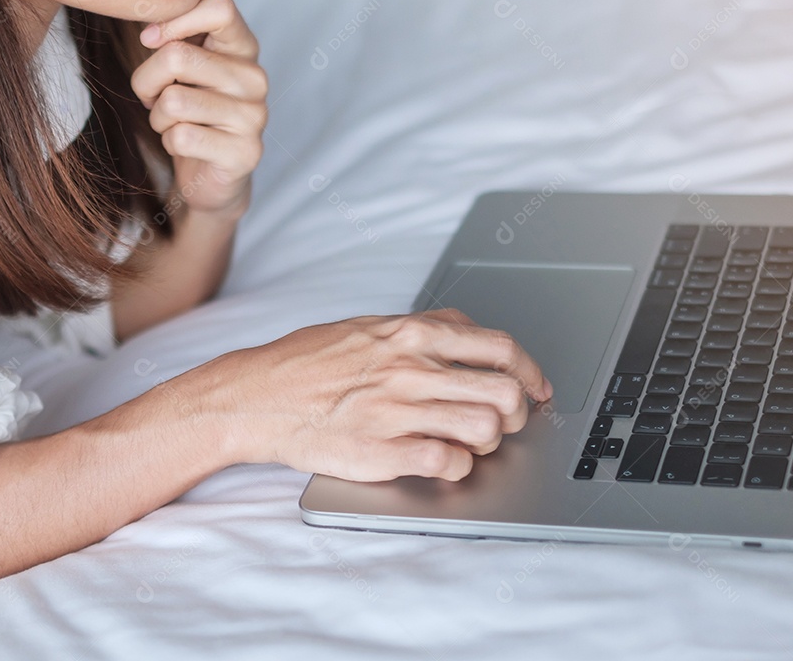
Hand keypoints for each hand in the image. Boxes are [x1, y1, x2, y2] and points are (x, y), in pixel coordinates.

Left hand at [131, 0, 267, 219]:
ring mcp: (254, 117)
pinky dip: (170, 143)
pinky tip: (186, 146)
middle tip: (153, 97)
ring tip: (173, 123)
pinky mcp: (245, 153)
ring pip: (174, 101)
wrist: (211, 175)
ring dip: (159, 117)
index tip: (151, 40)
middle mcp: (256, 79)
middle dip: (146, 80)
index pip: (219, 7)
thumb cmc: (191, 112)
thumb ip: (176, 36)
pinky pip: (181, 137)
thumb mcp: (183, 67)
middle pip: (178, 56)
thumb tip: (151, 29)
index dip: (174, 19)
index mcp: (243, 48)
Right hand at [191, 309, 553, 481]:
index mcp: (412, 333)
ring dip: (488, 442)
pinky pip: (450, 464)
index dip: (530, 371)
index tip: (537, 387)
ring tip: (469, 442)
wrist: (256, 396)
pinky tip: (443, 461)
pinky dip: (457, 467)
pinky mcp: (384, 452)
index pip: (500, 348)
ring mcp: (399, 411)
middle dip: (516, 413)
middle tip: (505, 422)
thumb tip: (468, 332)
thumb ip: (422, 328)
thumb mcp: (369, 325)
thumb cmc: (308, 362)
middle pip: (504, 393)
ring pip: (485, 429)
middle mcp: (412, 368)